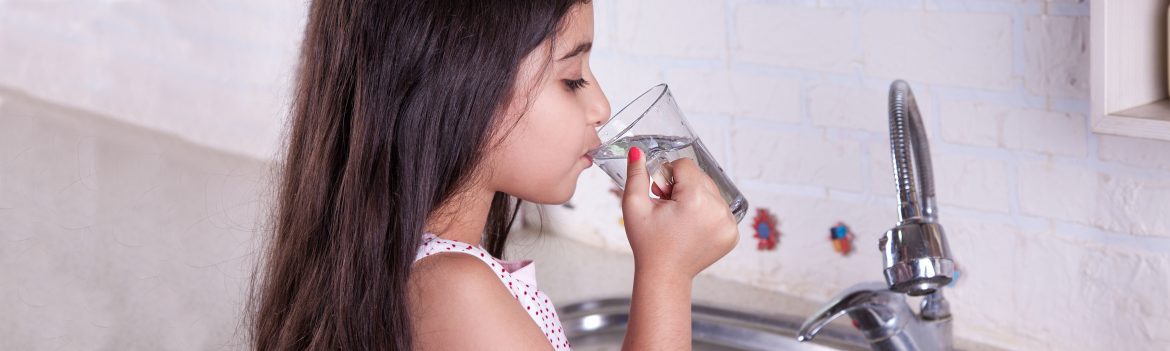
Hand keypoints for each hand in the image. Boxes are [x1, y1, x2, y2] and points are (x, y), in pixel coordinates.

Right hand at [620, 147, 738, 280]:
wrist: (664, 274)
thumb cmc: (647, 242)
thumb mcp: (634, 206)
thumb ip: (636, 174)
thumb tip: (637, 151)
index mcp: (696, 199)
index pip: (685, 165)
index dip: (667, 176)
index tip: (660, 194)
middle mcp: (718, 209)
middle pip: (700, 176)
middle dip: (682, 186)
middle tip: (668, 206)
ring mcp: (729, 223)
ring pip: (711, 191)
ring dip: (695, 197)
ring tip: (679, 217)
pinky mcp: (732, 233)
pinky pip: (720, 208)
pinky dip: (706, 212)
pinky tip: (692, 227)